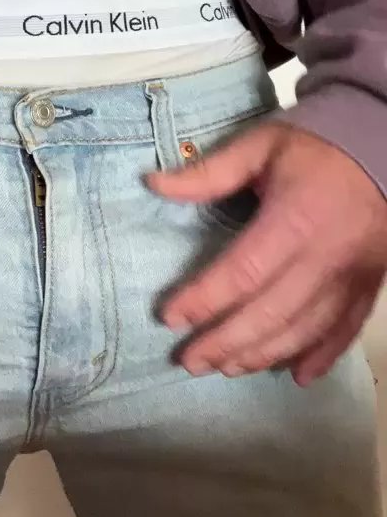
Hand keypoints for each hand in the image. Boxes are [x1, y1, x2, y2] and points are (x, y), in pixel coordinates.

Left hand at [148, 124, 386, 386]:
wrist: (385, 141)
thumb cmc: (318, 142)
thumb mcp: (261, 144)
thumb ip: (210, 173)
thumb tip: (153, 184)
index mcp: (294, 220)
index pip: (242, 273)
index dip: (203, 300)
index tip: (169, 317)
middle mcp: (325, 257)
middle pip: (270, 313)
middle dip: (225, 342)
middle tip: (189, 360)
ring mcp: (352, 276)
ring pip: (305, 330)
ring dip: (263, 354)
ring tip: (226, 368)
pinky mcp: (371, 283)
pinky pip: (345, 329)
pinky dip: (321, 357)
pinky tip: (296, 376)